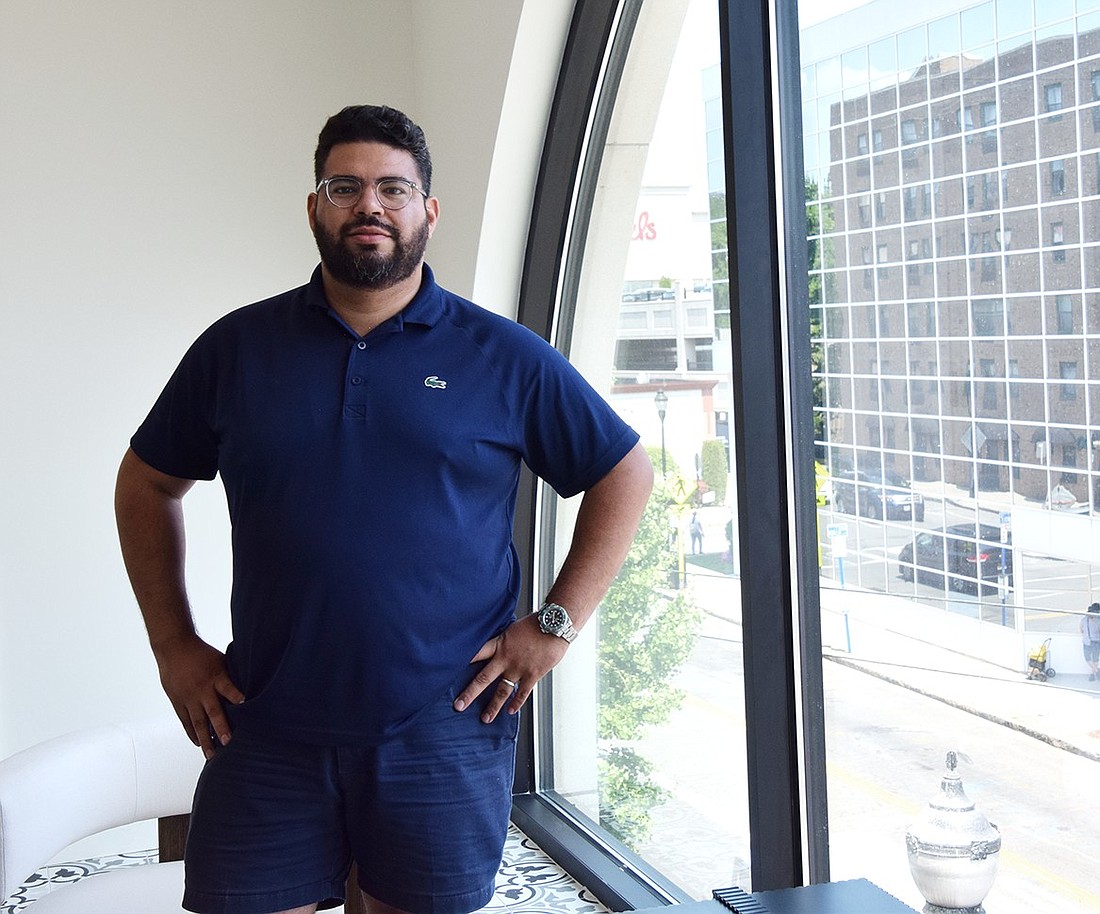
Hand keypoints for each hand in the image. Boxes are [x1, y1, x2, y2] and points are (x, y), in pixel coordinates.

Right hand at [153, 635, 244, 757]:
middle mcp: (201, 689)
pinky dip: (192, 733)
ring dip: (205, 739)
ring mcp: (188, 697)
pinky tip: (199, 743)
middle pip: (212, 711)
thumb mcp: (220, 661)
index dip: (236, 695)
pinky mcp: (177, 701)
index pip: (228, 687)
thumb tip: (249, 689)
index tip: (245, 704)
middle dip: (220, 727)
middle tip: (227, 742)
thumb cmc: (202, 654)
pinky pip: (185, 720)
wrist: (174, 647)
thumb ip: (230, 677)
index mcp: (215, 676)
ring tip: (211, 755)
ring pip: (197, 722)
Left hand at [453, 615, 569, 722]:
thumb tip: (497, 646)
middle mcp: (506, 658)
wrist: (555, 625)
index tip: (446, 670)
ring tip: (485, 718)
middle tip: (458, 705)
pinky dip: (516, 703)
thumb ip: (504, 640)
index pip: (475, 653)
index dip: (461, 661)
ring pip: (501, 691)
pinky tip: (510, 711)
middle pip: (483, 678)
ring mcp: (518, 668)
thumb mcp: (514, 629)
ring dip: (492, 706)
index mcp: (499, 643)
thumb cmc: (536, 624)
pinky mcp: (532, 674)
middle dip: (470, 693)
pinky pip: (522, 692)